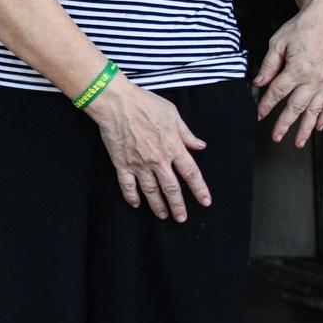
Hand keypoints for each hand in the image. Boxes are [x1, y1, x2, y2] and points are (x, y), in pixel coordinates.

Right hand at [84, 77, 211, 221]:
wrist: (117, 103)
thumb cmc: (145, 104)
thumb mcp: (172, 114)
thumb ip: (186, 133)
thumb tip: (199, 145)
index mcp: (173, 147)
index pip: (191, 173)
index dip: (199, 189)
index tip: (205, 201)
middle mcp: (158, 160)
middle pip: (172, 188)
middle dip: (178, 206)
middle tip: (182, 218)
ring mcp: (139, 164)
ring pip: (151, 191)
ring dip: (158, 206)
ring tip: (163, 216)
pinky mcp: (122, 164)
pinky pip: (127, 185)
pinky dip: (132, 197)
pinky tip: (136, 204)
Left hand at [254, 0, 322, 147]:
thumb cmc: (300, 28)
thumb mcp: (277, 43)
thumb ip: (269, 65)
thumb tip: (258, 82)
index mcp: (297, 69)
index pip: (277, 93)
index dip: (266, 105)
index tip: (258, 115)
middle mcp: (313, 79)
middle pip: (296, 107)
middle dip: (284, 124)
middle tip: (276, 137)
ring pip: (315, 110)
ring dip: (306, 128)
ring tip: (298, 142)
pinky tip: (320, 127)